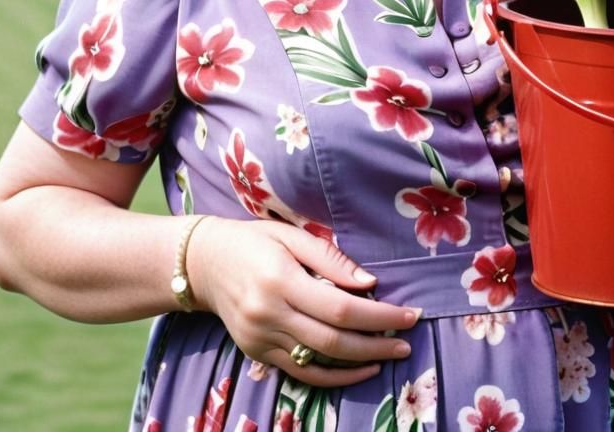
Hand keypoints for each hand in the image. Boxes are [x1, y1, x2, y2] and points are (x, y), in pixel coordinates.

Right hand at [187, 217, 418, 386]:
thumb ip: (330, 259)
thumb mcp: (291, 235)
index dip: (380, 315)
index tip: (409, 314)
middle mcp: (269, 315)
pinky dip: (332, 377)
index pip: (341, 308)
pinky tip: (358, 369)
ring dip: (360, 363)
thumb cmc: (254, 240)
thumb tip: (370, 283)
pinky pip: (300, 373)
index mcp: (281, 280)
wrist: (204, 263)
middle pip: (333, 340)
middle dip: (377, 344)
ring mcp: (260, 339)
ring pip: (318, 362)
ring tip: (391, 355)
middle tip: (407, 341)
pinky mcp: (256, 354)